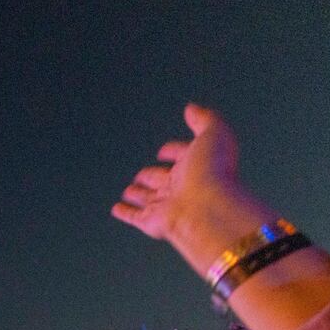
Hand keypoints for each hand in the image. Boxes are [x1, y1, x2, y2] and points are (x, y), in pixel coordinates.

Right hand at [109, 104, 272, 275]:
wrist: (207, 208)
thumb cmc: (212, 171)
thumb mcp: (213, 134)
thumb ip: (204, 119)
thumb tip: (191, 108)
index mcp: (199, 166)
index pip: (184, 156)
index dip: (175, 151)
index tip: (164, 151)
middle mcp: (184, 187)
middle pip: (164, 180)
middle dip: (152, 176)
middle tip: (142, 175)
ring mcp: (168, 206)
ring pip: (149, 199)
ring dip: (138, 194)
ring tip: (128, 191)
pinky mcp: (153, 221)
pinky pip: (136, 217)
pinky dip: (125, 213)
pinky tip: (116, 209)